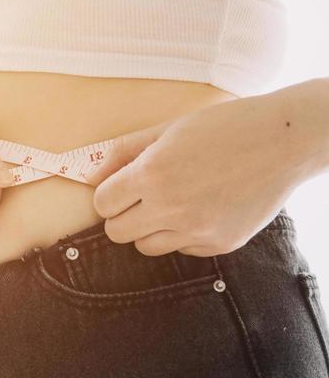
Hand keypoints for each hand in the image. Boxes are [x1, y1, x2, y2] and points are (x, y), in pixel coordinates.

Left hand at [84, 90, 325, 255]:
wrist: (286, 140)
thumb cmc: (226, 127)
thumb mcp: (170, 129)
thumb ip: (126, 152)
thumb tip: (91, 175)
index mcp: (153, 174)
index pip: (103, 204)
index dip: (109, 195)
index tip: (123, 187)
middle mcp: (171, 207)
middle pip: (117, 232)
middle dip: (123, 215)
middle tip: (143, 198)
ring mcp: (197, 230)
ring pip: (147, 246)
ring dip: (150, 228)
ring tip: (173, 204)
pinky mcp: (220, 243)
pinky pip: (182, 250)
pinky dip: (184, 235)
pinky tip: (202, 209)